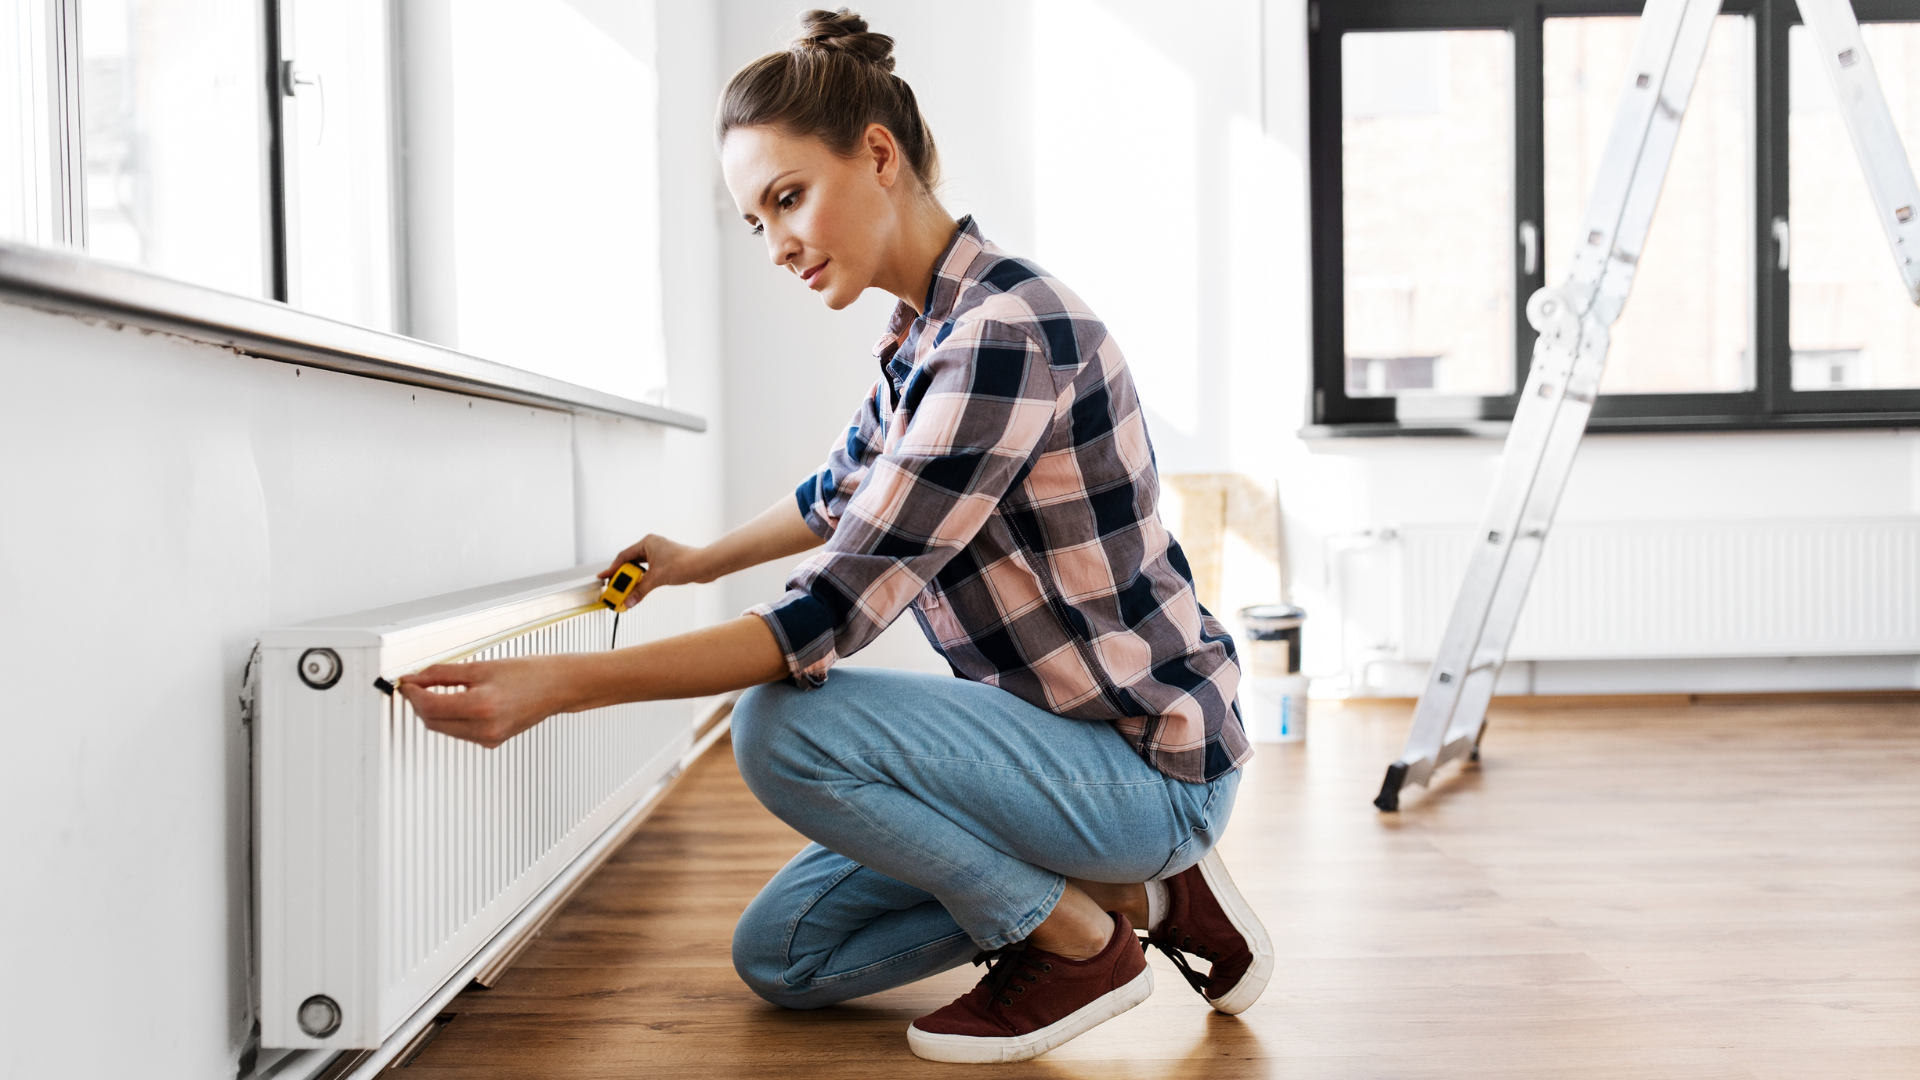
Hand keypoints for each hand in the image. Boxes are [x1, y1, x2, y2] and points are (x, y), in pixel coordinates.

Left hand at [397, 655, 580, 747]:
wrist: (558, 686)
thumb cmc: (529, 673)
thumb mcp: (481, 667)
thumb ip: (443, 674)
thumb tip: (416, 679)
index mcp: (482, 706)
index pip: (430, 707)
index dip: (412, 694)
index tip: (406, 683)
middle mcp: (485, 728)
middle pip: (433, 722)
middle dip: (419, 704)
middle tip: (415, 686)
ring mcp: (489, 738)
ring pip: (444, 730)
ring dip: (433, 712)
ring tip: (433, 692)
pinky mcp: (492, 741)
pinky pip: (460, 733)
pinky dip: (450, 719)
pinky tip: (455, 703)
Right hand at [597, 534, 705, 608]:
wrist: (703, 566)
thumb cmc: (684, 564)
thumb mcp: (656, 579)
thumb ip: (640, 591)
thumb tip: (628, 601)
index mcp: (647, 543)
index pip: (623, 556)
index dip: (612, 569)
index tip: (604, 577)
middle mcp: (652, 546)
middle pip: (630, 562)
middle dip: (622, 576)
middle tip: (613, 587)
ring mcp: (659, 554)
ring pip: (640, 567)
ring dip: (633, 579)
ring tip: (625, 589)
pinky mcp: (665, 562)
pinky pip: (648, 571)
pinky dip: (643, 579)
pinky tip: (639, 587)